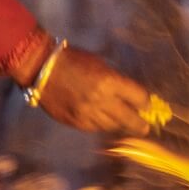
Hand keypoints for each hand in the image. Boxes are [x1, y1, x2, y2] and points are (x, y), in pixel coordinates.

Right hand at [35, 46, 152, 134]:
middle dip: (140, 124)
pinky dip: (101, 125)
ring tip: (123, 123)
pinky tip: (103, 120)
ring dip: (119, 124)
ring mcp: (87, 115)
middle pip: (129, 119)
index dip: (144, 102)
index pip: (138, 98)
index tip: (145, 104)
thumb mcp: (101, 65)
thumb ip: (117, 81)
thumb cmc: (74, 61)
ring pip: (112, 126)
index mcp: (110, 82)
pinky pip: (95, 128)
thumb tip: (131, 95)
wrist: (42, 69)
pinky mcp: (75, 123)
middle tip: (144, 128)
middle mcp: (101, 101)